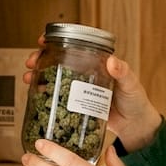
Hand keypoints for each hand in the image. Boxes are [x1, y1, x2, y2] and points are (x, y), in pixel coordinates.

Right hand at [24, 41, 161, 152]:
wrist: (136, 126)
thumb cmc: (136, 101)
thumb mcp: (131, 85)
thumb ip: (123, 73)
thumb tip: (112, 61)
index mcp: (97, 63)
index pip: (75, 45)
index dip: (56, 39)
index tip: (42, 39)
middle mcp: (86, 73)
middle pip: (59, 60)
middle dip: (41, 58)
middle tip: (31, 62)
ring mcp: (80, 89)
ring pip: (55, 78)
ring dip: (38, 76)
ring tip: (29, 79)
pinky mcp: (77, 106)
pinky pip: (58, 98)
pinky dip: (45, 96)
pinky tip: (35, 96)